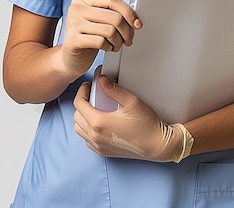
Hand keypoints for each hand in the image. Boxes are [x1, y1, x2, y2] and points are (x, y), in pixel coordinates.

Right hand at [61, 0, 141, 76]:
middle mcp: (76, 8)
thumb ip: (113, 12)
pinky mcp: (73, 40)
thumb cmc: (87, 36)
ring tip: (116, 44)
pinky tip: (107, 48)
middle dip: (127, 31)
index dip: (128, 12)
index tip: (136, 23)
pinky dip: (109, 47)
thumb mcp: (99, 19)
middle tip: (128, 39)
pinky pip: (101, 42)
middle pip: (114, 16)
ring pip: (110, 30)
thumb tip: (134, 18)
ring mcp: (73, 23)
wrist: (70, 57)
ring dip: (119, 41)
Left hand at [73, 75, 192, 161]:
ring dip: (83, 118)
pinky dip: (88, 130)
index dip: (81, 92)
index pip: (79, 104)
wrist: (157, 145)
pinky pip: (87, 140)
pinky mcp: (104, 153)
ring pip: (80, 130)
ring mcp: (99, 146)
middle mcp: (95, 137)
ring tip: (95, 109)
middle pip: (77, 117)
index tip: (88, 86)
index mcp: (99, 123)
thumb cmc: (146, 124)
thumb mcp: (131, 101)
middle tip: (91, 95)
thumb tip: (100, 79)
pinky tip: (100, 123)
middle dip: (82, 103)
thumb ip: (113, 89)